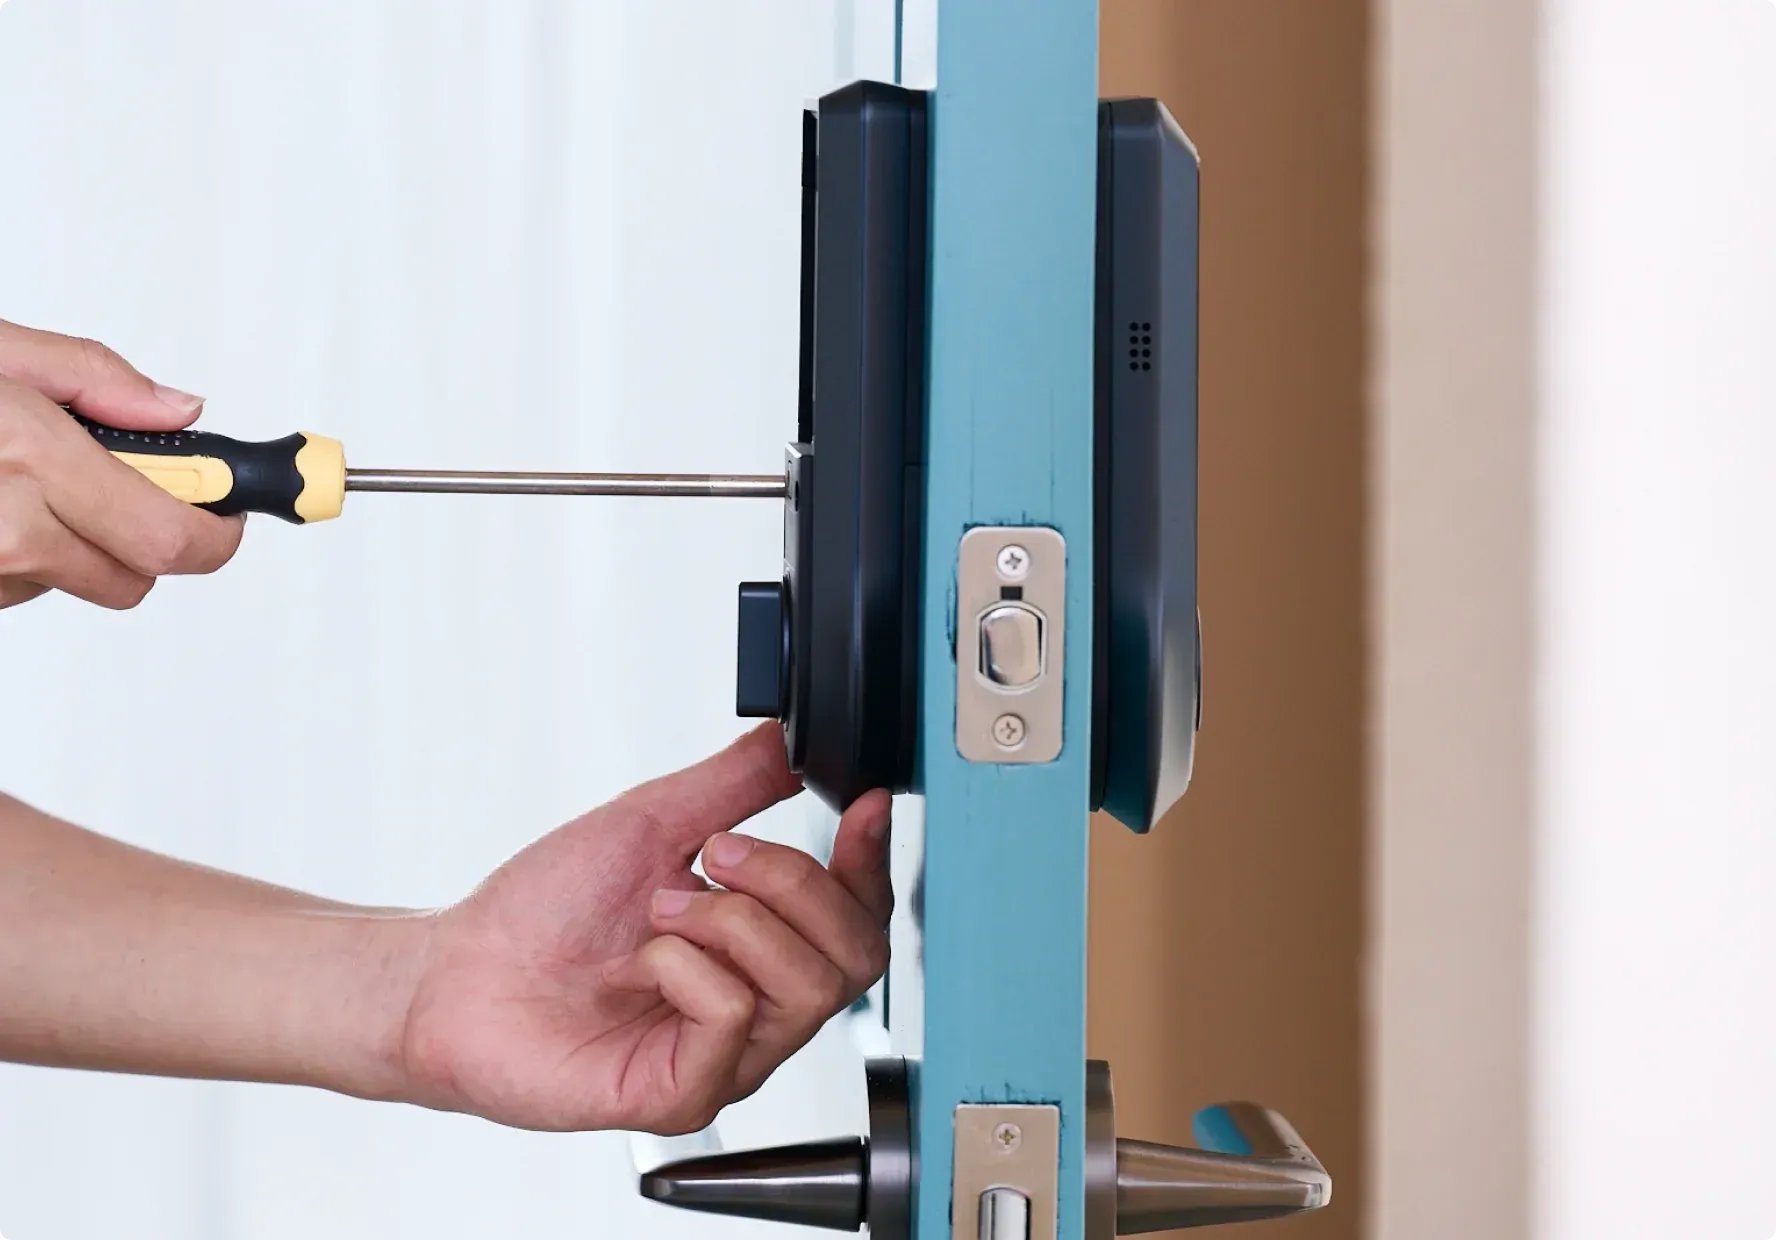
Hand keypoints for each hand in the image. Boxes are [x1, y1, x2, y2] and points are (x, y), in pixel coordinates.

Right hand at [0, 319, 242, 609]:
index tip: (236, 509)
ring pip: (83, 580)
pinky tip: (1, 504)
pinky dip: (31, 553)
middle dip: (153, 534)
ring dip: (81, 542)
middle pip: (139, 574)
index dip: (217, 527)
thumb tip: (178, 410)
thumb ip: (94, 377)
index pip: (170, 534)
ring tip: (29, 482)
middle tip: (138, 489)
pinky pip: (29, 586)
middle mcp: (10, 529)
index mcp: (30, 458)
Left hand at [394, 724, 893, 1133]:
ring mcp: (727, 1057)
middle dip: (794, 882)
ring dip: (733, 922)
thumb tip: (794, 739)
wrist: (458, 971)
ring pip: (807, 986)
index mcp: (761, 947)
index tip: (862, 802)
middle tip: (715, 855)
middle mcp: (758, 1008)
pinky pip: (735, 1021)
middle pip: (857, 954)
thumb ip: (735, 783)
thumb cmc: (543, 910)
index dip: (873, 861)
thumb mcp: (652, 822)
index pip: (859, 915)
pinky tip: (644, 962)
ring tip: (662, 911)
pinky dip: (690, 970)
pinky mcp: (686, 1094)